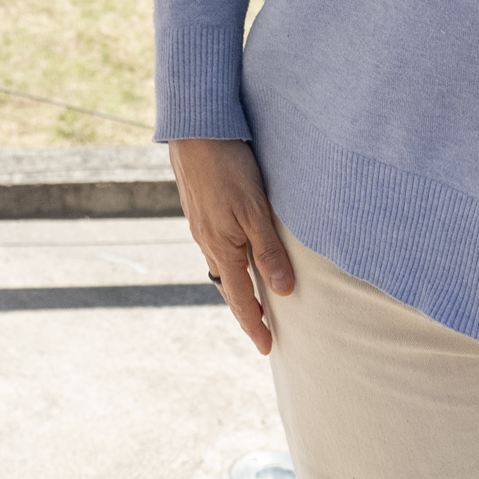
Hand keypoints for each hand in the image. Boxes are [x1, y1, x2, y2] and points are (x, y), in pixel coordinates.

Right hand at [171, 138, 292, 353]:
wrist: (196, 131)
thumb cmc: (228, 168)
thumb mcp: (255, 210)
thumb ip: (268, 250)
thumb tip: (283, 290)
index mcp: (221, 248)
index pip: (240, 298)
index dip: (255, 324)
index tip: (268, 347)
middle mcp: (207, 242)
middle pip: (227, 287)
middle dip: (245, 310)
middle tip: (262, 330)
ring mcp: (201, 227)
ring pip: (221, 267)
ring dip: (237, 286)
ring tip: (254, 298)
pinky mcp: (200, 211)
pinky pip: (216, 247)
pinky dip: (230, 262)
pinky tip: (238, 255)